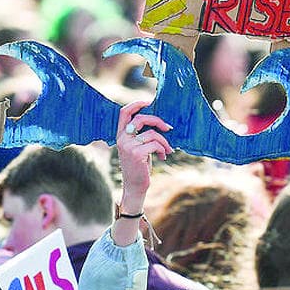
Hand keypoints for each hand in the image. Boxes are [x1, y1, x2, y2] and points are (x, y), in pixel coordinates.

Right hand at [113, 100, 172, 245]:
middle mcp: (122, 139)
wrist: (135, 187)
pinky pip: (155, 144)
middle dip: (158, 121)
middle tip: (168, 128)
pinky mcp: (137, 153)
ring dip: (164, 142)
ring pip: (152, 134)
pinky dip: (163, 149)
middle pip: (141, 119)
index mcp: (121, 135)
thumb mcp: (138, 148)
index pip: (124, 113)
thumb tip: (159, 122)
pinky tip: (163, 157)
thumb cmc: (139, 167)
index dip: (136, 104)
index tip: (148, 102)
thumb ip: (141, 135)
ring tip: (167, 151)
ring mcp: (128, 146)